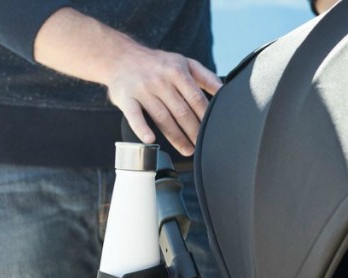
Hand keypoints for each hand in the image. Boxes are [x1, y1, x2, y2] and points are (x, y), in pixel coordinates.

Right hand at [104, 48, 221, 155]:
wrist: (120, 56)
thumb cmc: (158, 64)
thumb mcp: (184, 63)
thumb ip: (206, 77)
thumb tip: (227, 91)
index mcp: (177, 71)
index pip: (196, 98)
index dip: (206, 117)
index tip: (214, 130)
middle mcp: (160, 80)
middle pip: (182, 111)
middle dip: (194, 131)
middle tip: (203, 146)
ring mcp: (142, 89)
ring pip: (162, 117)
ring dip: (176, 137)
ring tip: (188, 150)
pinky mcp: (126, 98)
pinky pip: (134, 115)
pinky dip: (141, 128)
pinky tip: (150, 140)